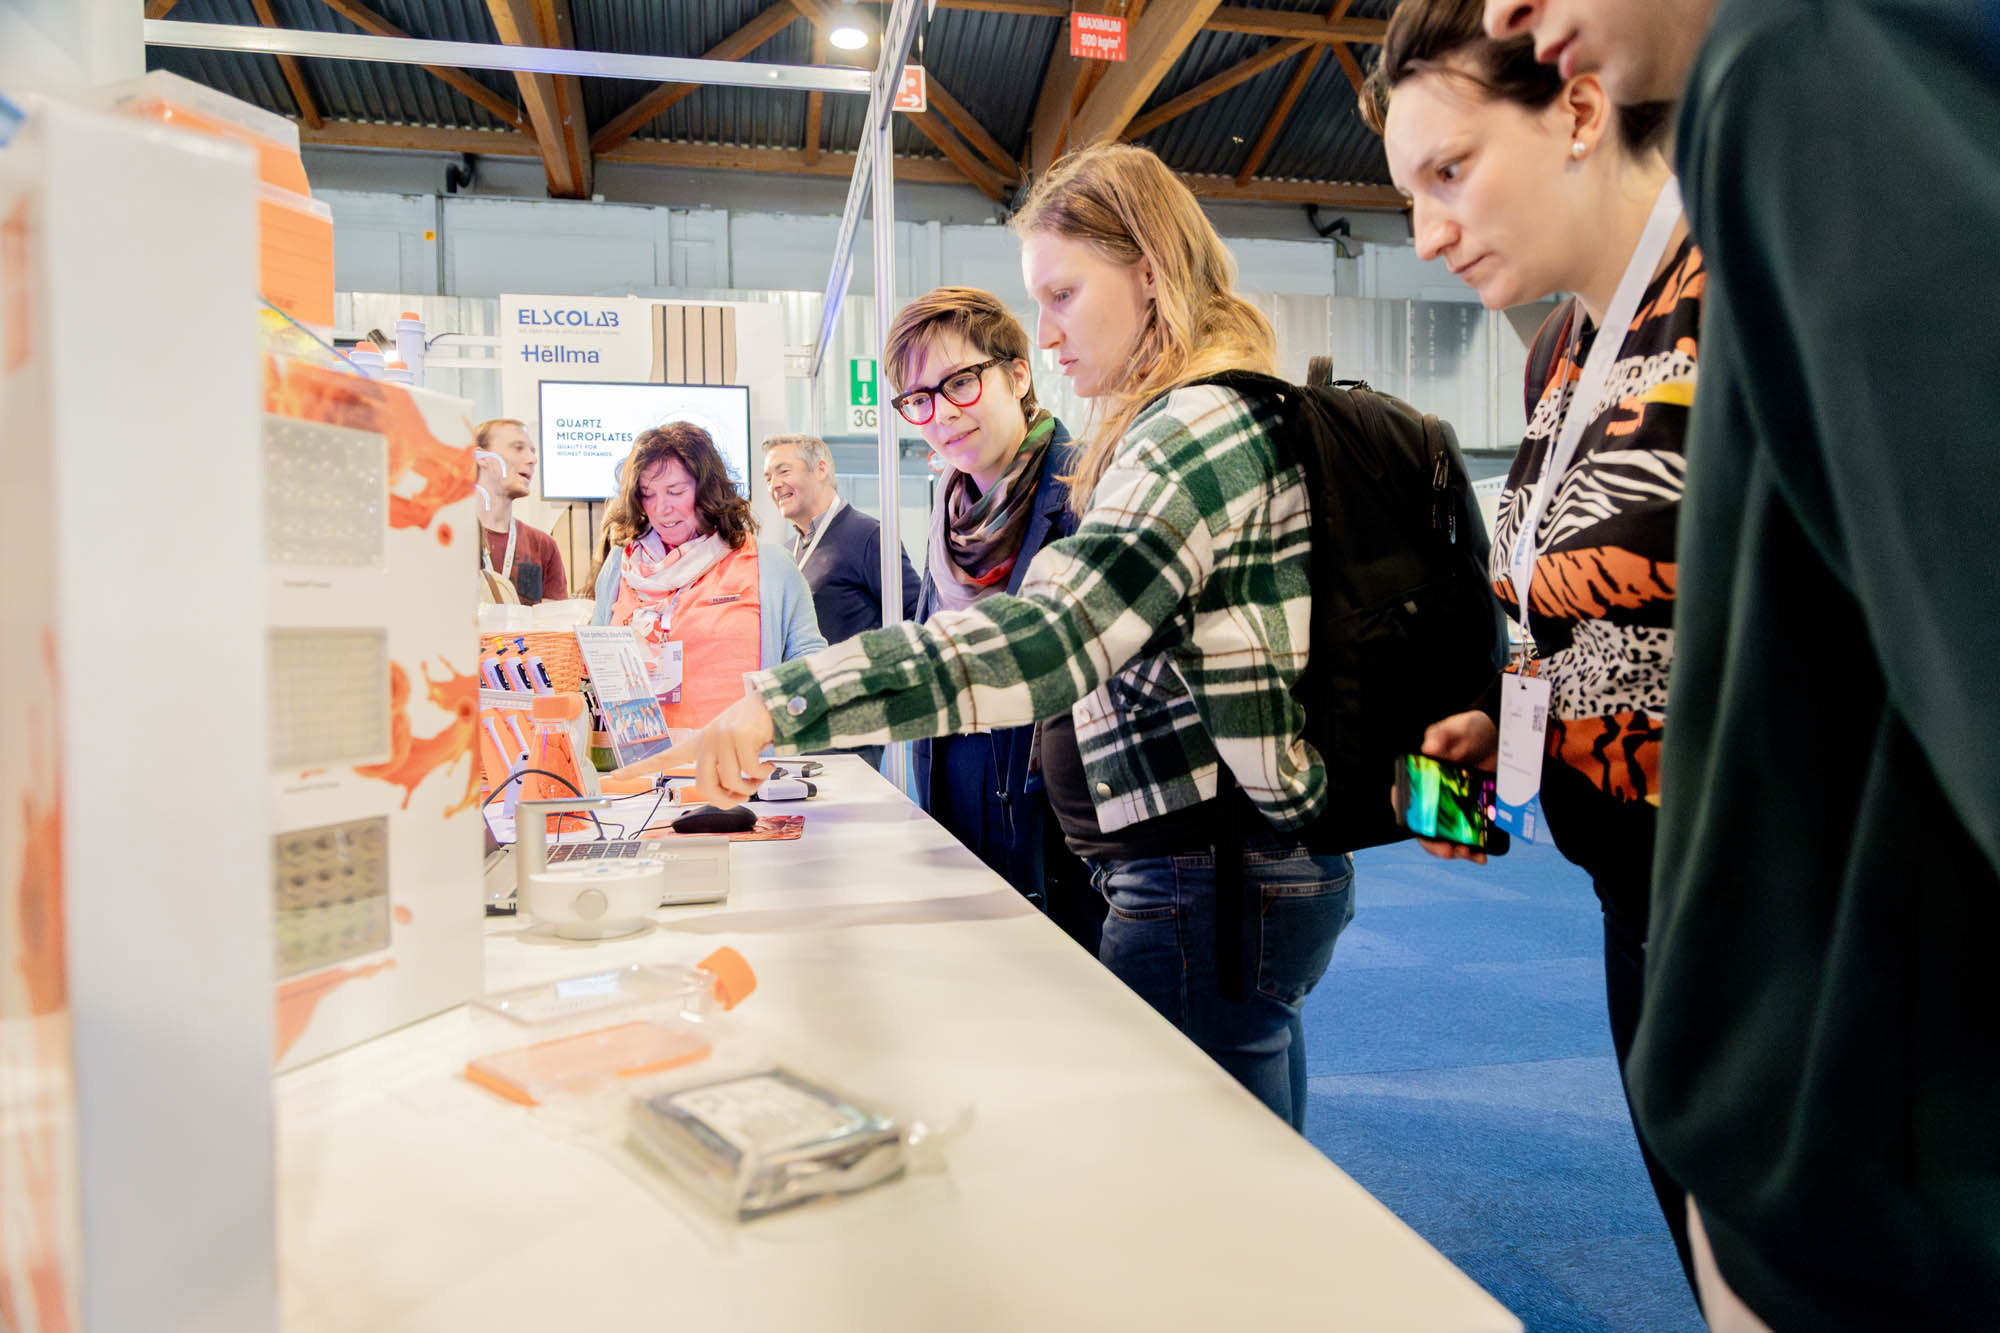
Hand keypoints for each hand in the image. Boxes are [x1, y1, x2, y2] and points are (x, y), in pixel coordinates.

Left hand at [606, 697, 777, 805]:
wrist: (774, 703)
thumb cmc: (753, 728)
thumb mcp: (730, 747)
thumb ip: (723, 768)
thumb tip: (730, 796)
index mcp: (699, 742)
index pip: (663, 757)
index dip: (638, 769)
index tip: (614, 776)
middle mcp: (706, 739)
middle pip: (704, 785)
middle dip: (726, 800)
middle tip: (743, 796)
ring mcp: (721, 736)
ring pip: (730, 781)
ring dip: (750, 787)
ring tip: (759, 777)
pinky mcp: (739, 736)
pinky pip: (750, 771)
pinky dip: (763, 775)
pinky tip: (769, 765)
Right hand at [1409, 710, 1499, 865]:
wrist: (1504, 740)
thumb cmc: (1472, 731)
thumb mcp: (1459, 728)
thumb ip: (1443, 734)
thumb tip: (1428, 747)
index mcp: (1420, 777)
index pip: (1404, 800)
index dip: (1406, 816)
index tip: (1417, 826)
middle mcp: (1433, 797)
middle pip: (1424, 827)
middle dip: (1434, 844)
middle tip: (1449, 850)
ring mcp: (1453, 810)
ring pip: (1446, 837)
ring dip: (1455, 850)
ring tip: (1470, 854)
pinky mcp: (1473, 817)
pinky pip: (1469, 838)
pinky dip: (1475, 849)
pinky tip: (1482, 854)